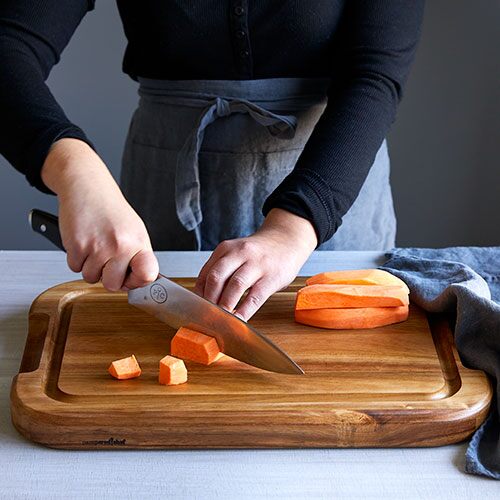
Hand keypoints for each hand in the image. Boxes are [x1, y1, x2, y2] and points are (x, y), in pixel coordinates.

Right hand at [41, 138, 158, 290]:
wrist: (88, 187)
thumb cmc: (110, 210)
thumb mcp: (134, 230)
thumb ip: (137, 256)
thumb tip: (139, 280)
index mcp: (139, 242)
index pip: (148, 275)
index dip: (138, 281)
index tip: (132, 277)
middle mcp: (121, 246)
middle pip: (113, 285)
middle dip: (107, 277)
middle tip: (106, 260)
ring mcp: (99, 247)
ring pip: (91, 278)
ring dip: (89, 266)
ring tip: (94, 246)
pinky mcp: (78, 246)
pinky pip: (74, 268)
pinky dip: (76, 258)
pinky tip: (83, 242)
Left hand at [195, 208, 317, 319]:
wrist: (287, 241)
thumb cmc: (258, 254)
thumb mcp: (236, 254)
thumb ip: (221, 271)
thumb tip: (205, 299)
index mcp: (226, 249)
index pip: (206, 273)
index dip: (198, 294)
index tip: (195, 309)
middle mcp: (240, 253)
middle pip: (217, 277)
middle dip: (208, 300)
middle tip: (205, 316)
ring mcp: (256, 264)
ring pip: (235, 286)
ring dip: (225, 306)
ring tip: (220, 320)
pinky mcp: (271, 277)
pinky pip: (254, 297)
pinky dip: (244, 311)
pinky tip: (239, 321)